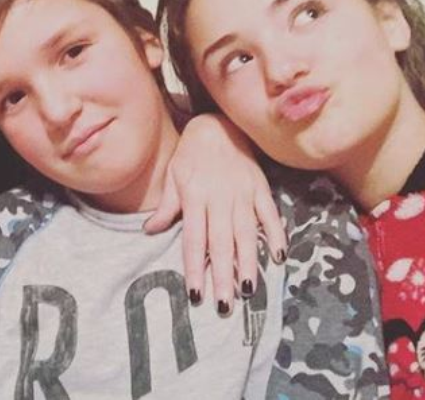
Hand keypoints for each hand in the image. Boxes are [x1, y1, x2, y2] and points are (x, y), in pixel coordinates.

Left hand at [144, 113, 286, 312]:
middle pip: (220, 243)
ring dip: (248, 263)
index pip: (193, 240)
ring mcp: (242, 194)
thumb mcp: (173, 176)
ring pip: (245, 234)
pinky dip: (275, 234)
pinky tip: (279, 256)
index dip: (194, 267)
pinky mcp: (260, 188)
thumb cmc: (191, 154)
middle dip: (222, 276)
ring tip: (248, 290)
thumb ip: (166, 206)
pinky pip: (269, 214)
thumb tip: (149, 230)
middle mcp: (219, 199)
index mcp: (194, 198)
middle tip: (223, 305)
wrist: (218, 124)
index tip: (196, 293)